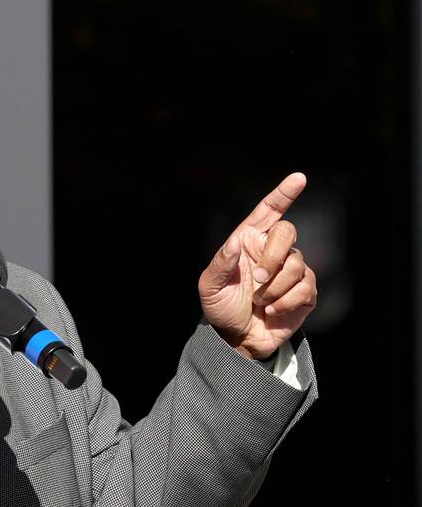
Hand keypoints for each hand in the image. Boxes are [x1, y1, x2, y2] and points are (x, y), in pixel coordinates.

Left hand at [197, 173, 316, 359]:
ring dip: (275, 287)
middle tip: (258, 280)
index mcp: (249, 241)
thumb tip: (234, 244)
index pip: (269, 211)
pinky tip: (272, 310)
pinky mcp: (304, 291)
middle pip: (288, 232)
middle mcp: (272, 250)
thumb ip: (221, 263)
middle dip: (273, 257)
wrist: (237, 338)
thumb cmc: (221, 307)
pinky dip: (286, 301)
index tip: (299, 178)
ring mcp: (291, 269)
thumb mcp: (210, 286)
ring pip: (297, 263)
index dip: (283, 194)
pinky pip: (305, 287)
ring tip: (260, 301)